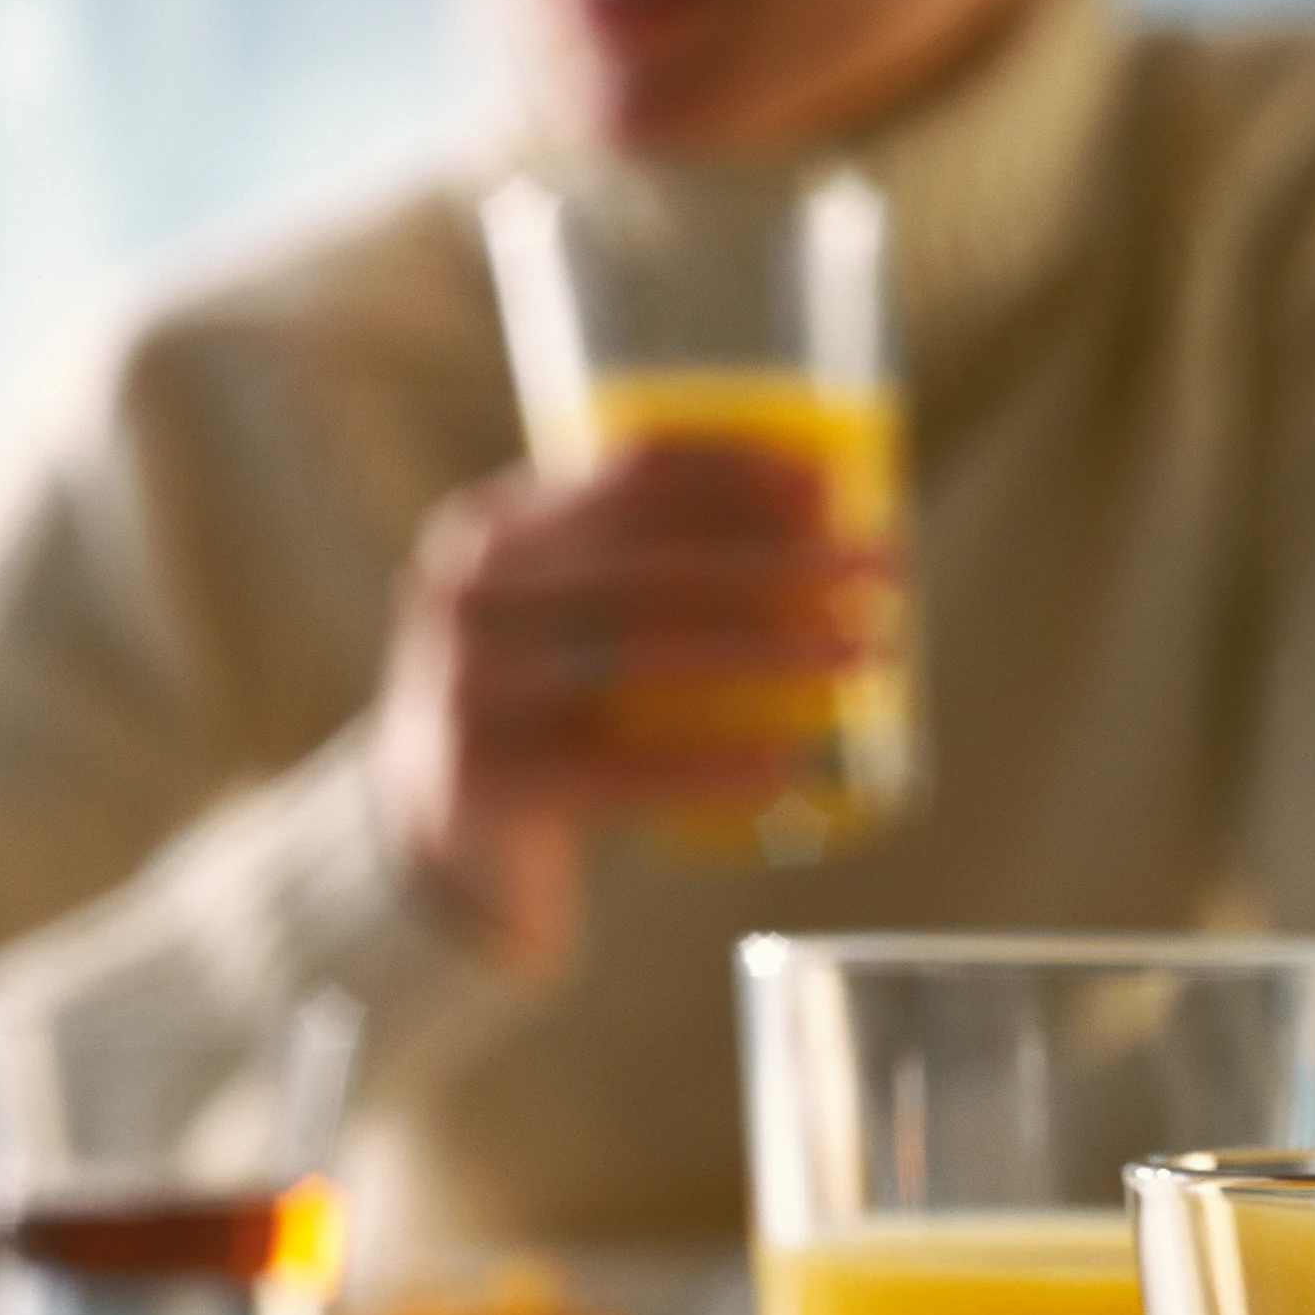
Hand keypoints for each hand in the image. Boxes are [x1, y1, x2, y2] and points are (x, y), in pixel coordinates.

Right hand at [378, 433, 896, 976]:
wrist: (430, 842)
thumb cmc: (538, 712)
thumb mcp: (557, 616)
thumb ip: (634, 567)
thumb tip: (820, 526)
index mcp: (490, 530)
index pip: (627, 475)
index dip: (742, 472)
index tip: (838, 486)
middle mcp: (466, 597)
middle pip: (655, 564)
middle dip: (787, 562)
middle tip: (885, 571)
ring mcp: (468, 691)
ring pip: (648, 658)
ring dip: (774, 651)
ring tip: (866, 655)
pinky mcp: (487, 785)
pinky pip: (622, 772)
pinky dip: (713, 768)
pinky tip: (789, 763)